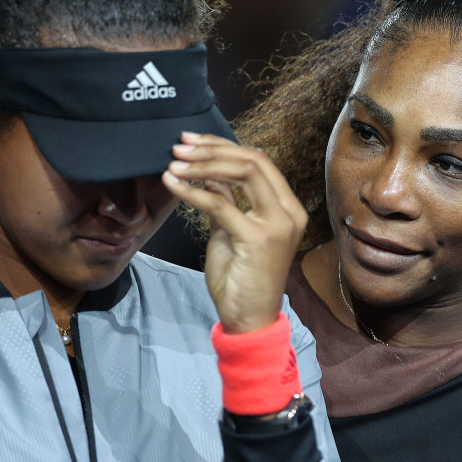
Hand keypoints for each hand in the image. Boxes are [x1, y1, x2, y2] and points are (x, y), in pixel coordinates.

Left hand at [163, 132, 306, 333]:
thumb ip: (226, 201)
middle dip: (212, 149)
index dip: (223, 146)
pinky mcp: (257, 239)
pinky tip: (172, 183)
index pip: (258, 161)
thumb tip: (211, 175)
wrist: (248, 320)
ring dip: (204, 163)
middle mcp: (288, 212)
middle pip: (253, 160)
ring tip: (175, 162)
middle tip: (179, 147)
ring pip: (243, 172)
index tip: (192, 142)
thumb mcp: (229, 231)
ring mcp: (277, 224)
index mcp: (286, 208)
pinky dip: (193, 190)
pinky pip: (221, 204)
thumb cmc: (240, 280)